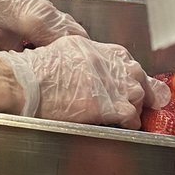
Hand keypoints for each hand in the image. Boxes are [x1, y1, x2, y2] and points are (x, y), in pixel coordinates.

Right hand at [0, 37, 170, 127]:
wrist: (29, 83)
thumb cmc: (37, 68)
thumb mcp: (64, 50)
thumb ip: (83, 56)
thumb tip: (84, 67)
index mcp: (99, 48)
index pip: (126, 60)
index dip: (129, 74)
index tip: (129, 82)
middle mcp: (112, 64)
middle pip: (139, 77)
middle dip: (143, 89)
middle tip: (145, 100)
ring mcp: (114, 85)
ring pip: (139, 97)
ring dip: (135, 107)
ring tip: (130, 115)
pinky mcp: (110, 106)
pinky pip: (132, 116)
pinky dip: (130, 123)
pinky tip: (124, 126)